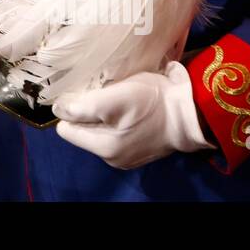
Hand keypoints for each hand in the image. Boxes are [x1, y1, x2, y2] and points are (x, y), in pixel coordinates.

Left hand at [52, 62, 212, 169]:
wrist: (192, 112)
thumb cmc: (154, 102)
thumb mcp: (115, 97)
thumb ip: (83, 107)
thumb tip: (57, 109)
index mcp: (104, 148)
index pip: (66, 128)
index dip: (70, 108)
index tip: (82, 92)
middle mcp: (112, 158)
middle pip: (82, 130)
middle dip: (86, 111)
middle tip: (100, 91)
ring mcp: (126, 156)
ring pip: (98, 130)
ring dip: (101, 114)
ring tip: (114, 96)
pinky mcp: (138, 148)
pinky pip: (114, 132)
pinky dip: (117, 119)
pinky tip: (128, 107)